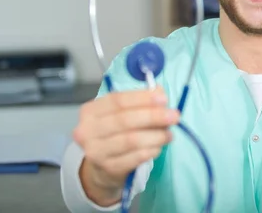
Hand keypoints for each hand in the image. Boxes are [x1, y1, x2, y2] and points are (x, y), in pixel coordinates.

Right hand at [73, 86, 179, 204]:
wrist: (102, 168)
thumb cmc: (114, 134)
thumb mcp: (121, 114)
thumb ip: (139, 101)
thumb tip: (159, 92)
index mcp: (90, 111)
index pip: (117, 100)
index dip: (142, 98)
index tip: (164, 99)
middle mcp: (88, 131)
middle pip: (124, 120)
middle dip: (153, 116)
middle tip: (174, 116)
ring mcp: (96, 152)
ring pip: (131, 140)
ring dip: (156, 135)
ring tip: (169, 134)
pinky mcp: (108, 168)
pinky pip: (135, 158)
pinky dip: (151, 150)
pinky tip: (159, 147)